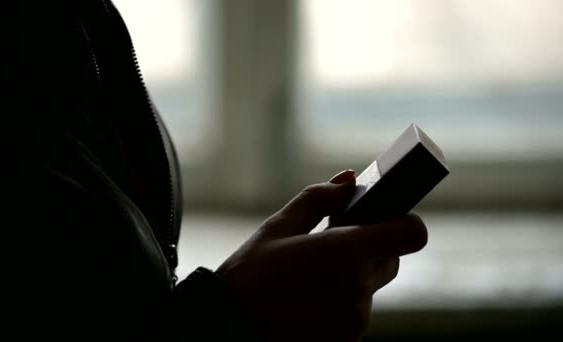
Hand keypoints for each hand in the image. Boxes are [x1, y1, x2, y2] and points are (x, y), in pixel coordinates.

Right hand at [216, 170, 427, 340]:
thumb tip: (348, 179)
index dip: (403, 222)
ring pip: (368, 288)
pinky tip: (305, 301)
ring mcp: (355, 321)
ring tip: (307, 279)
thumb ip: (317, 200)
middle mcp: (359, 289)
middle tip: (330, 247)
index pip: (411, 233)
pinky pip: (354, 314)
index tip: (379, 219)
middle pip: (390, 260)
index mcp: (346, 252)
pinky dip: (338, 304)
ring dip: (349, 279)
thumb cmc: (246, 279)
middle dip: (368, 249)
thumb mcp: (276, 229)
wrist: (228, 331)